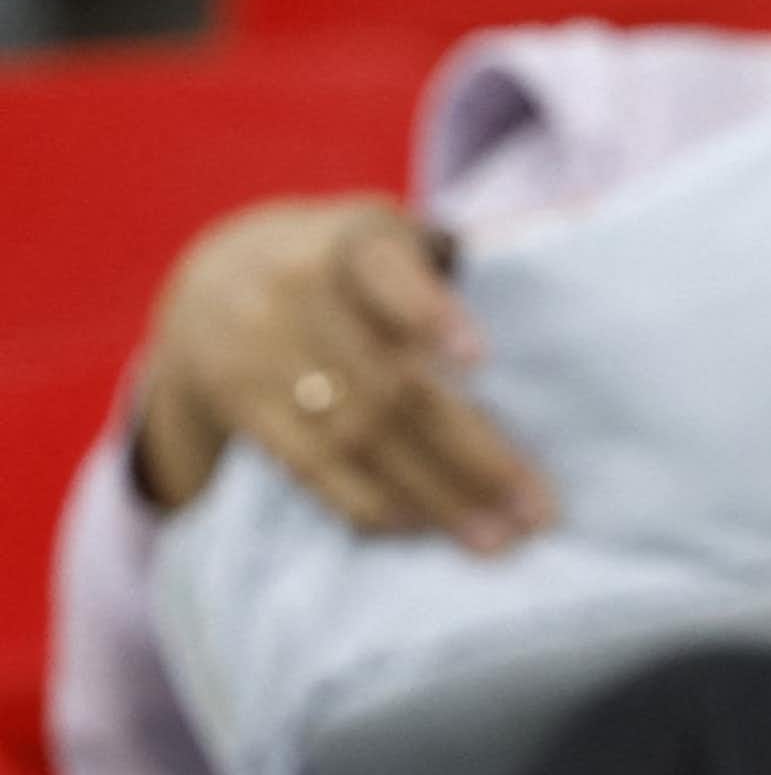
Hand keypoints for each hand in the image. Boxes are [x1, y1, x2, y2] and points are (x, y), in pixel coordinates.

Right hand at [134, 195, 551, 553]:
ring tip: (496, 537)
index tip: (479, 359)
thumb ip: (445, 268)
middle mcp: (294, 291)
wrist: (213, 276)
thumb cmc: (350, 265)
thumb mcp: (386, 237)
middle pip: (390, 384)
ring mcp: (258, 350)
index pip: (388, 274)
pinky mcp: (240, 403)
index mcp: (349, 242)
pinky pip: (310, 465)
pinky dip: (372, 502)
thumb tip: (553, 316)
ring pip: (356, 437)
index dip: (430, 314)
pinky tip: (426, 527)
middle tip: (535, 509)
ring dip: (434, 497)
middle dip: (471, 453)